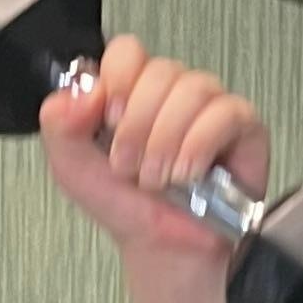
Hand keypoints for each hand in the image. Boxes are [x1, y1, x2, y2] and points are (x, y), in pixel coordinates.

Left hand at [38, 36, 270, 280]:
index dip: (118, 79)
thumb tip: (83, 92)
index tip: (109, 119)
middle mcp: (171, 93)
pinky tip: (187, 173)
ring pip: (193, 89)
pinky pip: (226, 112)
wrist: (161, 250)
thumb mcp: (71, 168)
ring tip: (158, 178)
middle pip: (160, 71)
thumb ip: (59, 124)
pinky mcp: (243, 127)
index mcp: (131, 91)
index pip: (128, 51)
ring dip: (166, 141)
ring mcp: (209, 107)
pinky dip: (199, 145)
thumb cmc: (126, 206)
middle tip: (129, 166)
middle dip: (138, 126)